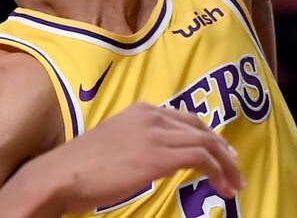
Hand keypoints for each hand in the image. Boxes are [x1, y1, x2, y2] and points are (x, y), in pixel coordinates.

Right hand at [21, 103, 242, 211]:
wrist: (61, 175)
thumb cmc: (80, 168)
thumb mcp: (114, 143)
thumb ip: (137, 142)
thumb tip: (153, 157)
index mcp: (141, 110)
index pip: (185, 118)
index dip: (208, 135)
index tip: (221, 153)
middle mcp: (151, 115)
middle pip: (200, 127)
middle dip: (222, 148)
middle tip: (234, 168)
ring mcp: (155, 134)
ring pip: (206, 142)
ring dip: (225, 164)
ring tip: (235, 182)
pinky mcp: (157, 156)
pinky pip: (199, 158)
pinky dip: (217, 171)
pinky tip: (221, 187)